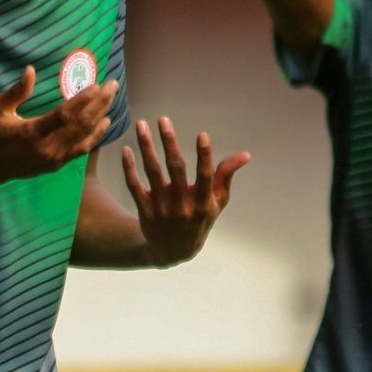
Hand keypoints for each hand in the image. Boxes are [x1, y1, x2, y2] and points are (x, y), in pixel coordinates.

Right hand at [0, 66, 117, 182]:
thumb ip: (15, 91)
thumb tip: (30, 70)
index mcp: (32, 133)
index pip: (64, 116)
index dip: (82, 100)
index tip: (96, 85)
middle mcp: (47, 148)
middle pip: (81, 124)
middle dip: (99, 103)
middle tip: (112, 85)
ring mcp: (54, 159)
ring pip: (85, 137)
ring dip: (101, 116)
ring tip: (112, 98)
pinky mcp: (57, 165)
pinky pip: (82, 149)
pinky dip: (96, 135)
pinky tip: (105, 121)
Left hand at [121, 117, 248, 266]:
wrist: (173, 251)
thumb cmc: (199, 220)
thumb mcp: (217, 202)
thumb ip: (226, 176)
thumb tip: (245, 154)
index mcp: (203, 202)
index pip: (205, 176)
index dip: (204, 156)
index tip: (202, 135)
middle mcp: (182, 205)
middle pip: (175, 168)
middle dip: (169, 142)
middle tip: (163, 120)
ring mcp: (162, 208)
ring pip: (152, 172)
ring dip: (146, 147)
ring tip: (141, 126)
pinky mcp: (145, 210)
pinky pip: (134, 186)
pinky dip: (129, 168)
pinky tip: (127, 150)